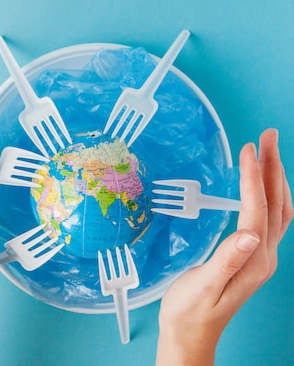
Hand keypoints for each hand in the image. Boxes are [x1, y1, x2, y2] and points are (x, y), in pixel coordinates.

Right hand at [155, 129, 293, 365]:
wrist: (191, 334)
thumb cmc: (191, 311)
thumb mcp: (204, 286)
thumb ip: (227, 259)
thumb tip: (249, 234)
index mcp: (253, 260)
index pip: (258, 209)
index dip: (254, 177)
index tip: (248, 148)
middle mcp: (264, 256)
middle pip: (277, 204)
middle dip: (274, 166)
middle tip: (268, 136)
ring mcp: (262, 256)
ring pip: (279, 209)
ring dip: (275, 177)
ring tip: (268, 150)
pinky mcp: (254, 256)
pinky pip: (271, 217)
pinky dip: (269, 192)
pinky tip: (261, 183)